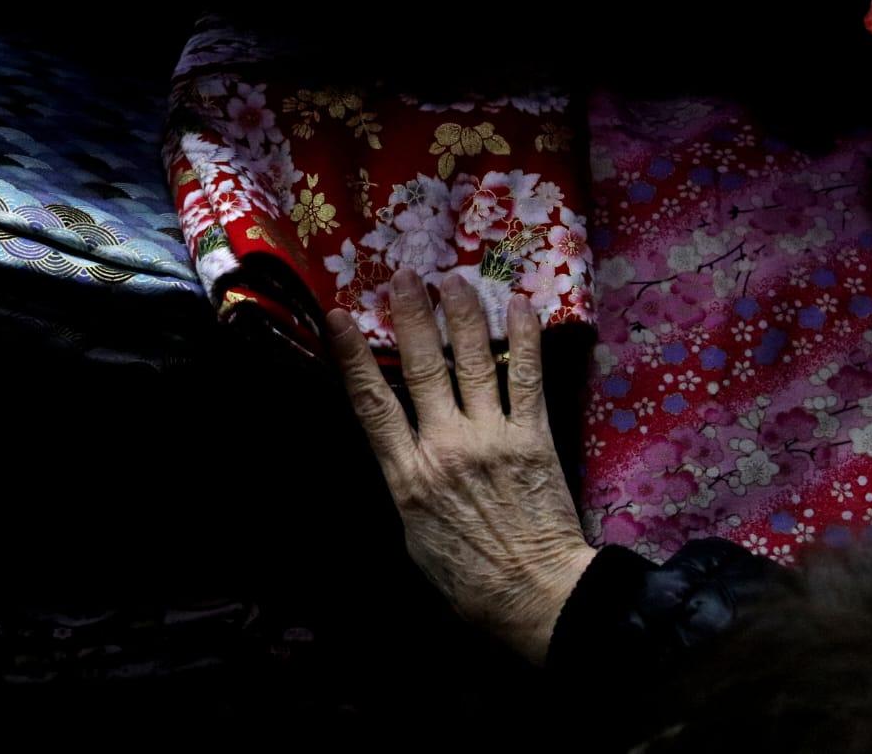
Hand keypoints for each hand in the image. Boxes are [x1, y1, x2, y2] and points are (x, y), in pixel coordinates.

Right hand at [328, 269, 596, 665]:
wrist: (532, 595)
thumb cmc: (466, 577)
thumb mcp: (412, 536)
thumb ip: (405, 482)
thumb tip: (398, 445)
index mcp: (407, 475)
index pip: (372, 403)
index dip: (353, 356)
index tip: (338, 317)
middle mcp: (445, 446)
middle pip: (423, 367)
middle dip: (411, 316)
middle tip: (403, 275)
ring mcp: (491, 437)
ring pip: (474, 361)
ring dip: (463, 314)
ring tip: (454, 279)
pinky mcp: (533, 438)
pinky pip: (527, 379)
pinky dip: (525, 340)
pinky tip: (522, 307)